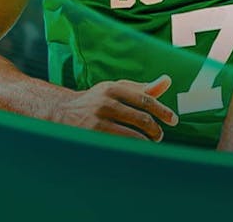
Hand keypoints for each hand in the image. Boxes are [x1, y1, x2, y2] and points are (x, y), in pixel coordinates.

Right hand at [50, 75, 178, 140]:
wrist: (59, 112)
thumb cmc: (95, 100)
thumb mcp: (115, 90)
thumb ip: (141, 88)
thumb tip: (167, 81)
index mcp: (113, 89)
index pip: (146, 100)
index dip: (162, 111)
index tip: (173, 121)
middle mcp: (105, 103)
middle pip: (141, 118)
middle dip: (155, 130)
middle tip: (159, 136)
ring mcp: (96, 121)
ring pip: (131, 136)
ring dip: (145, 142)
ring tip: (149, 144)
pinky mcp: (90, 138)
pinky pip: (117, 146)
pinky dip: (129, 149)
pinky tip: (134, 151)